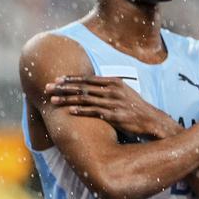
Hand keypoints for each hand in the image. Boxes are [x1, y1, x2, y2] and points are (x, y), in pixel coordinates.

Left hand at [46, 75, 177, 138]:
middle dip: (63, 87)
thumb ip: (106, 87)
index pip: (87, 78)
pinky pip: (94, 112)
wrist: (150, 120)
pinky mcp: (114, 115)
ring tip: (52, 100)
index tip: (57, 79)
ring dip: (66, 99)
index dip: (70, 79)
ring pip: (85, 99)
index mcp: (113, 82)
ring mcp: (113, 102)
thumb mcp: (122, 91)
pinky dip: (81, 111)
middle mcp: (112, 90)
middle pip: (82, 87)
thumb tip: (90, 85)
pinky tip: (70, 111)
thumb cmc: (133, 106)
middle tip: (48, 88)